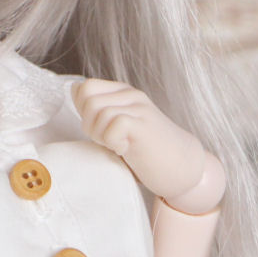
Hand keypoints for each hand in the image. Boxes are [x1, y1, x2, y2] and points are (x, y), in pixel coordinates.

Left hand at [71, 78, 205, 202]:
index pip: (86, 87)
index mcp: (122, 92)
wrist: (184, 169)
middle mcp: (131, 94)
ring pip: (98, 112)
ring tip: (119, 146)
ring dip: (101, 136)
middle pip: (88, 99)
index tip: (99, 129)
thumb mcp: (117, 126)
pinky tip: (127, 149)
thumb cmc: (146, 151)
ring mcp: (139, 108)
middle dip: (90, 125)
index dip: (83, 111)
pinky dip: (113, 142)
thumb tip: (74, 89)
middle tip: (109, 141)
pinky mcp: (144, 124)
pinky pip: (113, 125)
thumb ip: (97, 109)